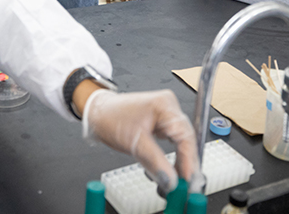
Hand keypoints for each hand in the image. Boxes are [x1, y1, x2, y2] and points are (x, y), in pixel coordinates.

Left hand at [83, 89, 197, 194]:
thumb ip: (155, 163)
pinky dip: (174, 155)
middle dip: (187, 163)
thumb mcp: (134, 143)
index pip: (185, 135)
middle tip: (186, 183)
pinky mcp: (162, 121)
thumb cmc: (110, 119)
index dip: (189, 160)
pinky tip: (171, 168)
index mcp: (164, 105)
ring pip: (181, 141)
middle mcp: (168, 106)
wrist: (98, 113)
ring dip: (181, 161)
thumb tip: (171, 180)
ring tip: (178, 179)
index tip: (189, 178)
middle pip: (186, 138)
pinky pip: (174, 140)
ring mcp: (166, 113)